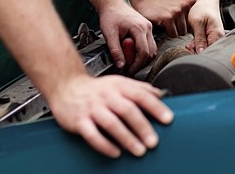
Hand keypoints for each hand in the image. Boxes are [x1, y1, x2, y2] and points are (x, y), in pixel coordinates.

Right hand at [47, 71, 172, 157]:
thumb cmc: (97, 89)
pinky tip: (115, 153)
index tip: (168, 119)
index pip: (140, 95)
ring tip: (139, 151)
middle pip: (127, 110)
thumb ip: (139, 89)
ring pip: (111, 123)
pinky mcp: (79, 121)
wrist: (66, 86)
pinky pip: (92, 135)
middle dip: (142, 127)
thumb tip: (162, 95)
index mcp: (119, 86)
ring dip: (127, 138)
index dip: (155, 107)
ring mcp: (92, 108)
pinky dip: (105, 145)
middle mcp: (106, 96)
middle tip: (154, 142)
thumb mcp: (119, 83)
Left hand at [97, 1, 156, 74]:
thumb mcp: (109, 34)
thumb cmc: (110, 16)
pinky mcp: (147, 29)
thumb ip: (115, 51)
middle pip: (151, 52)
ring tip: (130, 61)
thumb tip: (121, 65)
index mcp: (139, 28)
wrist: (112, 4)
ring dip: (142, 58)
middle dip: (140, 63)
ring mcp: (149, 28)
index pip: (144, 52)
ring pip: (152, 49)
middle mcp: (147, 28)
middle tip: (129, 67)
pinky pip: (150, 44)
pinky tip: (132, 53)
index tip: (129, 70)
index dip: (137, 64)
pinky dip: (143, 52)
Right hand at [129, 0, 195, 37]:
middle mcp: (184, 6)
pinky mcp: (168, 19)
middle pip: (189, 27)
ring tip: (169, 24)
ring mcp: (176, 12)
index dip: (190, 24)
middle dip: (181, 28)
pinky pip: (173, 34)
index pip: (196, 20)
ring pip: (182, 32)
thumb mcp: (179, 1)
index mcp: (189, 2)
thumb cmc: (163, 3)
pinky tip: (164, 25)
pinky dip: (168, 32)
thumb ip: (188, 10)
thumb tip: (197, 25)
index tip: (184, 23)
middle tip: (173, 23)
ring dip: (175, 31)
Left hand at [185, 0, 224, 52]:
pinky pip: (204, 44)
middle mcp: (218, 38)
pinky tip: (192, 41)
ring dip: (196, 47)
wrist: (206, 1)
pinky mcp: (210, 36)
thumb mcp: (198, 23)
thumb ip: (199, 38)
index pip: (209, 51)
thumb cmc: (203, 8)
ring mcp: (214, 37)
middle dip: (196, 50)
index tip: (190, 49)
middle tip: (188, 46)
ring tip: (190, 43)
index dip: (198, 52)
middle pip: (207, 51)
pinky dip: (197, 44)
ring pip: (204, 48)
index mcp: (217, 35)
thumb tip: (200, 52)